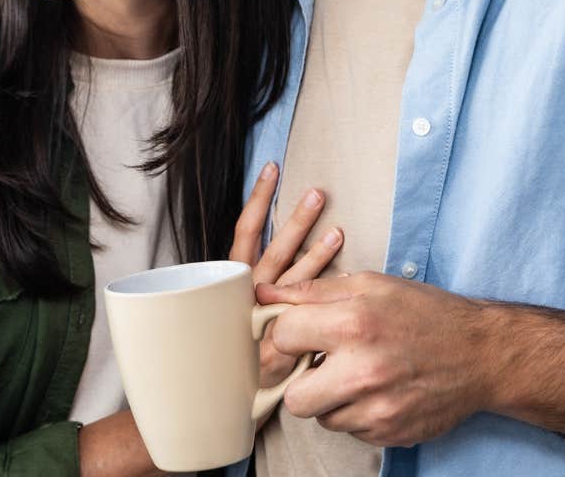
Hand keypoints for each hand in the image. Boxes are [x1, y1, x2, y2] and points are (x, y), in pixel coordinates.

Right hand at [227, 162, 343, 386]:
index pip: (245, 230)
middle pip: (272, 245)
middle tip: (317, 193)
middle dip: (294, 218)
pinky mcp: (276, 333)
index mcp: (232, 279)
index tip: (272, 169)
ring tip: (334, 222)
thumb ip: (256, 283)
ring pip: (290, 271)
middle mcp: (246, 292)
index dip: (258, 199)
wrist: (221, 396)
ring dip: (312, 244)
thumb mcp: (239, 308)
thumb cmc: (232, 349)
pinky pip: (302, 301)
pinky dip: (322, 279)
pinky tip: (342, 261)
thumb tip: (279, 251)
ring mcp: (263, 312)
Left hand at [255, 273, 495, 447]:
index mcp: (354, 324)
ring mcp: (378, 409)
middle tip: (322, 365)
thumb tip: (265, 294)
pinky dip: (357, 413)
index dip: (286, 335)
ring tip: (357, 375)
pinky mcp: (390, 433)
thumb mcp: (371, 285)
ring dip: (330, 399)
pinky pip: (350, 431)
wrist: (482, 354)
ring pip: (321, 418)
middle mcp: (363, 371)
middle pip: (294, 397)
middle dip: (301, 381)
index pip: (283, 338)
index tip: (299, 336)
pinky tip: (379, 391)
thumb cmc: (425, 313)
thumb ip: (313, 291)